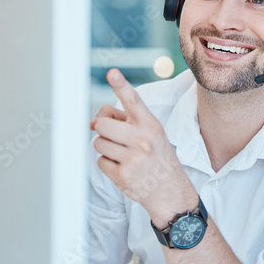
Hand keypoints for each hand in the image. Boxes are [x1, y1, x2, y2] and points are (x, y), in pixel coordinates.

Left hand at [92, 68, 196, 223]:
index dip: (121, 85)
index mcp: (151, 125)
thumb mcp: (151, 134)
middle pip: (102, 124)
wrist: (171, 191)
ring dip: (106, 148)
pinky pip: (100, 161)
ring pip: (98, 143)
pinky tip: (122, 167)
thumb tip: (93, 122)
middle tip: (113, 135)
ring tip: (123, 154)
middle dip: (102, 129)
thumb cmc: (158, 157)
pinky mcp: (123, 175)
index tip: (112, 72)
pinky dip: (107, 164)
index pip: (133, 101)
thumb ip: (125, 122)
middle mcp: (142, 140)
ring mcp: (132, 158)